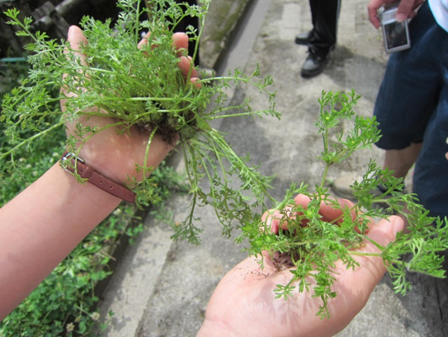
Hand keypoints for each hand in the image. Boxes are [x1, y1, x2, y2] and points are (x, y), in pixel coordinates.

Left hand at [62, 26, 198, 184]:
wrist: (95, 166)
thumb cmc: (83, 129)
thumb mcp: (77, 89)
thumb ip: (78, 59)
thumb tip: (74, 29)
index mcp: (126, 88)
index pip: (145, 63)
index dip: (154, 47)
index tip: (163, 34)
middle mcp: (145, 101)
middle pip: (166, 73)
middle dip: (175, 56)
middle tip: (183, 41)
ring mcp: (159, 117)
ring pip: (178, 91)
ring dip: (185, 74)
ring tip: (188, 63)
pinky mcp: (169, 134)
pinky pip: (185, 115)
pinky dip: (192, 100)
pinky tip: (194, 86)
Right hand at [198, 195, 403, 336]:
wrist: (243, 327)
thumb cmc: (297, 317)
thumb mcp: (345, 288)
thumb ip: (373, 256)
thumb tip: (397, 224)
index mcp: (346, 272)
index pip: (359, 231)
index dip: (350, 214)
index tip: (336, 208)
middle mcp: (322, 262)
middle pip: (329, 220)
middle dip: (319, 207)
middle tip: (305, 203)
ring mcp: (294, 256)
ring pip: (302, 218)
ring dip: (293, 211)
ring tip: (283, 218)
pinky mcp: (270, 252)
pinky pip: (275, 225)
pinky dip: (273, 221)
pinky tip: (269, 228)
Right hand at [367, 0, 423, 28]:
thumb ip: (405, 5)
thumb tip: (400, 19)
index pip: (372, 8)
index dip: (373, 18)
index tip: (379, 25)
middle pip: (390, 10)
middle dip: (400, 14)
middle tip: (409, 15)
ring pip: (400, 8)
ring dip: (410, 9)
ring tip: (417, 2)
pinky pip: (407, 4)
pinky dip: (414, 4)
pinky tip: (419, 0)